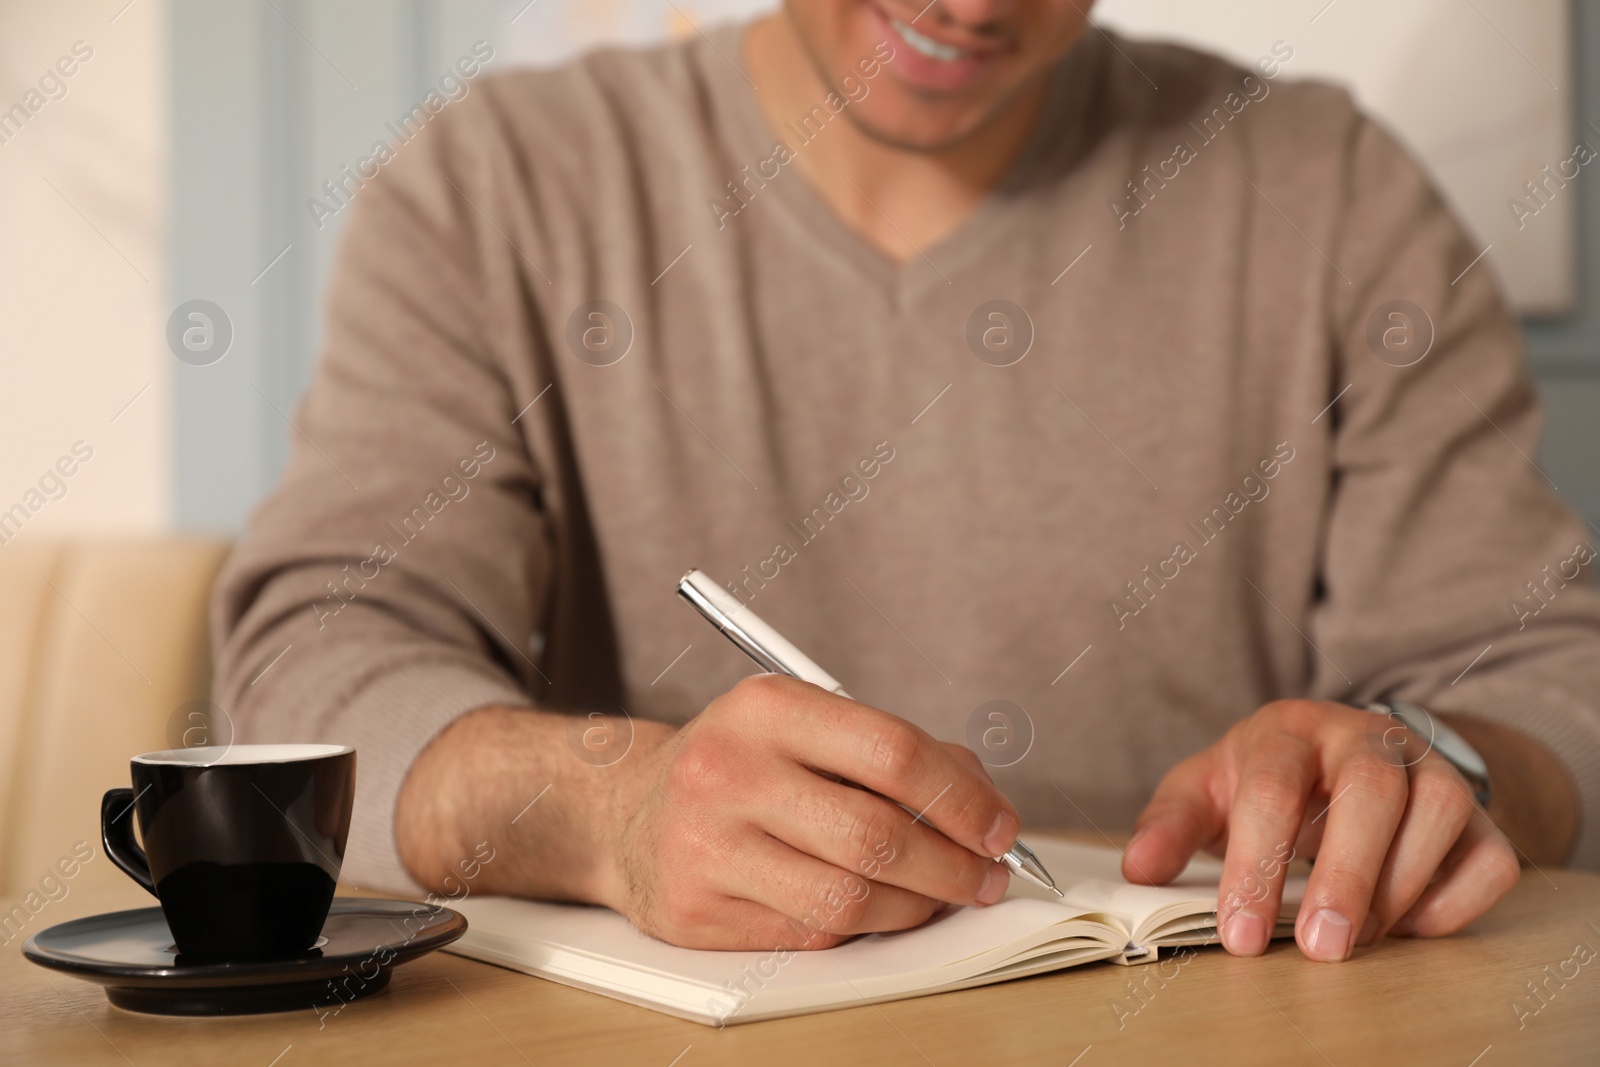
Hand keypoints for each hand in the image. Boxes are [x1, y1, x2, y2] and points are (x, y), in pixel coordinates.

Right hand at [597, 674, 1018, 949]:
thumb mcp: (804, 726)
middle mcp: (729, 771)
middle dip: (952, 866)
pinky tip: (871, 909)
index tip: (1000, 827)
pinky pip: (809, 936)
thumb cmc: (740, 766)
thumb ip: (894, 754)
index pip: (892, 751)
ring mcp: (707, 846)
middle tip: (986, 878)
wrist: (625, 811)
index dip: (963, 797)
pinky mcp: (697, 912)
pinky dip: (858, 929)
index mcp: (767, 707)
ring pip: (848, 900)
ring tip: (938, 898)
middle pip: (876, 835)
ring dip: (915, 908)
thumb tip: (985, 807)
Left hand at [1121, 700, 1520, 961]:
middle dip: (1345, 873)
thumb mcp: (1206, 788)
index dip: (1256, 864)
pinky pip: (1491, 856)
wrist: (1340, 751)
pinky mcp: (1478, 814)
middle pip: (1371, 789)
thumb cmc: (1266, 777)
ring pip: (1442, 810)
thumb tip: (1139, 868)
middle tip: (1320, 948)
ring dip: (1400, 885)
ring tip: (1355, 938)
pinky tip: (1407, 927)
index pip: (1273, 788)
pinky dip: (1456, 901)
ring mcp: (1430, 769)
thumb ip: (1171, 824)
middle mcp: (1366, 737)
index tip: (1240, 934)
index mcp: (1289, 729)